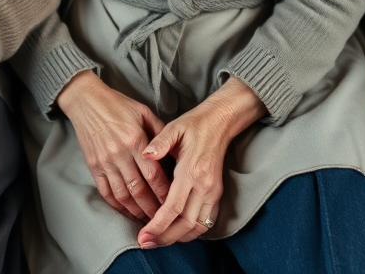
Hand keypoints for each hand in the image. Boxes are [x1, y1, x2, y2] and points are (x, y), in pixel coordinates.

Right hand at [57, 71, 168, 220]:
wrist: (86, 100)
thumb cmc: (117, 104)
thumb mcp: (143, 111)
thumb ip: (160, 132)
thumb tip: (174, 152)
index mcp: (135, 139)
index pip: (153, 175)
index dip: (165, 193)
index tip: (174, 203)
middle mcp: (120, 153)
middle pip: (139, 190)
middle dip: (153, 209)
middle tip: (164, 220)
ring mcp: (105, 161)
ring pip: (123, 196)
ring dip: (136, 211)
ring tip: (148, 220)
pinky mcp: (93, 166)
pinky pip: (106, 192)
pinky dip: (117, 206)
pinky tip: (127, 212)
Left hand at [137, 77, 264, 247]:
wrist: (220, 122)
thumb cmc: (194, 124)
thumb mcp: (174, 127)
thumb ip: (160, 142)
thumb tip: (145, 154)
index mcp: (192, 170)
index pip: (174, 207)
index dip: (158, 224)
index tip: (144, 234)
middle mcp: (205, 185)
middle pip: (186, 224)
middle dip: (165, 237)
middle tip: (145, 243)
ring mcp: (213, 191)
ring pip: (197, 227)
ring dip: (177, 237)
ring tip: (157, 241)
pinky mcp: (217, 194)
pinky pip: (205, 221)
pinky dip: (190, 232)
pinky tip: (176, 232)